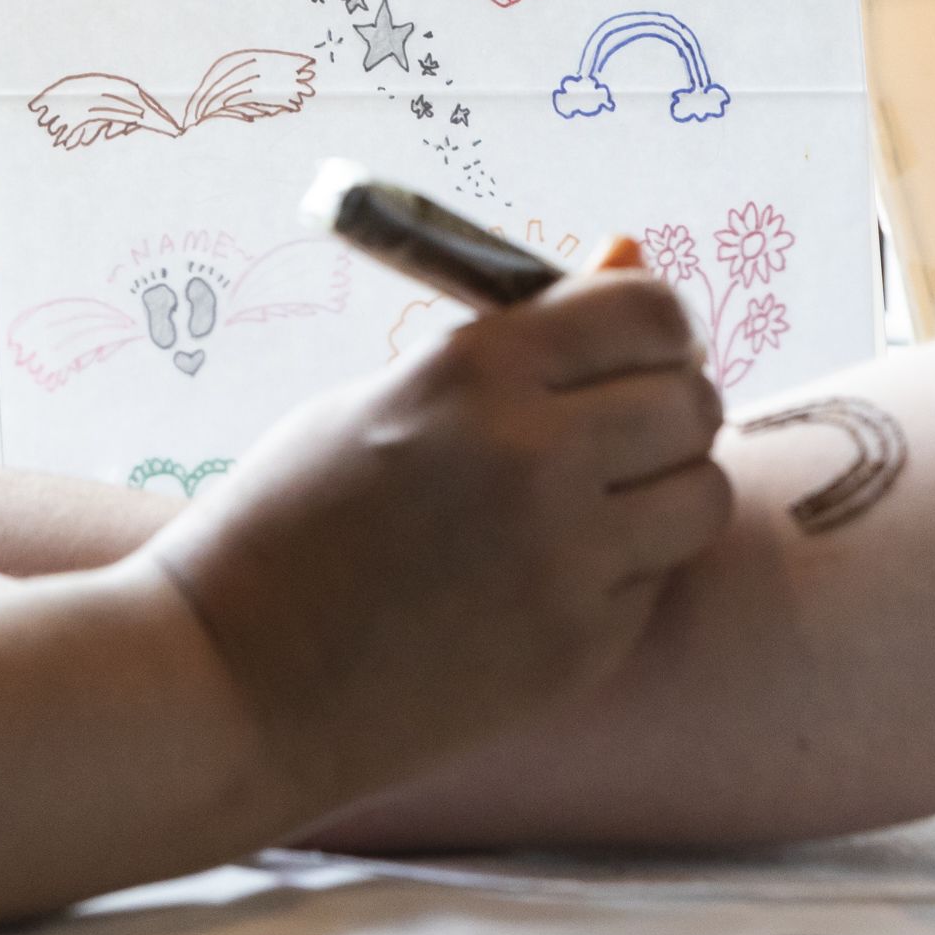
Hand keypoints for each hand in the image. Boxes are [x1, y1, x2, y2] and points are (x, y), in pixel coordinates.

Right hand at [146, 255, 731, 804]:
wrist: (233, 679)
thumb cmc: (295, 516)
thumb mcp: (396, 392)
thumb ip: (526, 334)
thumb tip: (633, 256)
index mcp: (479, 369)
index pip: (648, 312)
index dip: (652, 327)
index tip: (633, 350)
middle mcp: (537, 455)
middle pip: (692, 401)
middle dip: (667, 406)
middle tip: (616, 430)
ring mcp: (565, 560)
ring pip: (700, 495)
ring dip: (665, 491)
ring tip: (594, 504)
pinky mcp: (580, 649)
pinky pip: (656, 580)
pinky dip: (625, 571)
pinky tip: (547, 578)